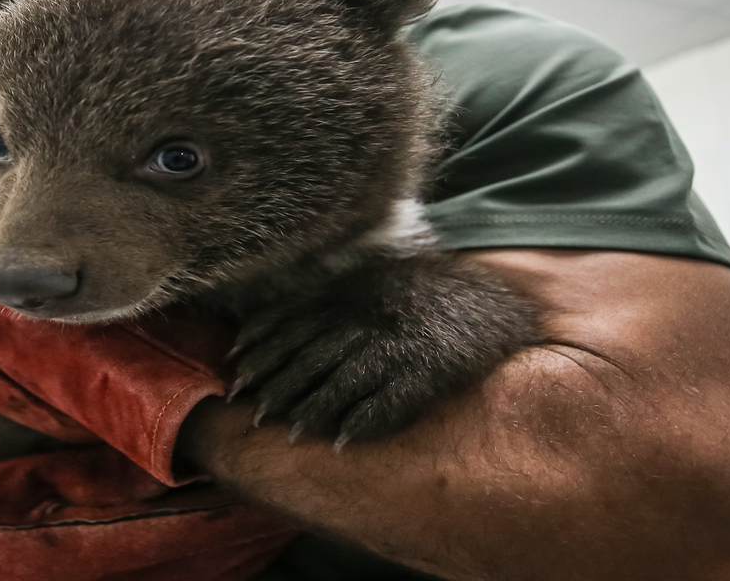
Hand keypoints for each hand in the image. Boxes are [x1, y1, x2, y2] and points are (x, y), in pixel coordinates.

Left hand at [229, 252, 535, 447]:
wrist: (492, 301)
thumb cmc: (417, 299)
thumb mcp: (365, 289)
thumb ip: (317, 306)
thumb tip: (254, 333)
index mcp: (353, 292)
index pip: (295, 321)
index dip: (263, 350)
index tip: (238, 376)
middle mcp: (372, 314)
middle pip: (313, 352)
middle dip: (281, 386)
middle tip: (255, 415)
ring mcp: (401, 341)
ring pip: (346, 377)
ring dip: (316, 409)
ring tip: (293, 434)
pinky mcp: (431, 368)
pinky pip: (393, 397)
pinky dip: (366, 420)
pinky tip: (344, 440)